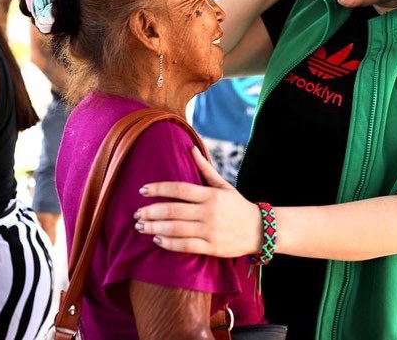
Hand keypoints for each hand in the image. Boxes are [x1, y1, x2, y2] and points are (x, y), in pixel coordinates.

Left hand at [134, 146, 262, 257]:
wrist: (260, 230)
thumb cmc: (238, 206)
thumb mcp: (224, 185)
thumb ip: (205, 169)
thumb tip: (191, 148)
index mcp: (211, 195)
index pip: (180, 189)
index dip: (159, 189)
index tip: (142, 190)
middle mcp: (209, 212)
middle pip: (174, 210)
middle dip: (151, 212)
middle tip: (136, 213)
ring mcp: (210, 231)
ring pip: (176, 229)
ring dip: (155, 228)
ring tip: (140, 226)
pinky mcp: (211, 247)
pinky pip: (186, 246)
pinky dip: (169, 243)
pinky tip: (157, 240)